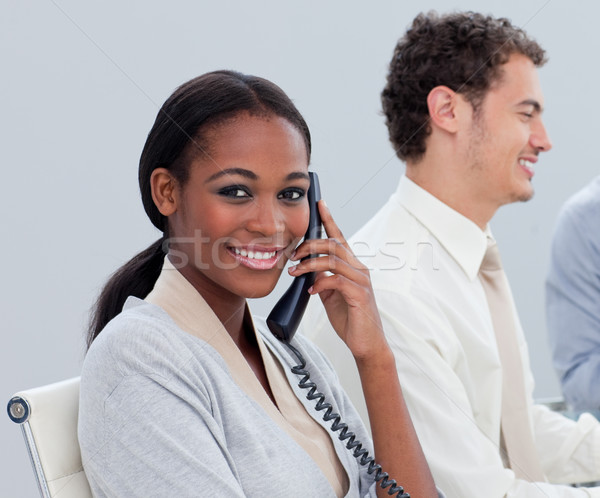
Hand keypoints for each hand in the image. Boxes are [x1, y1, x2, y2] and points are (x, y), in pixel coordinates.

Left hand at [289, 200, 386, 360]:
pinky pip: (337, 280)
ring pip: (333, 260)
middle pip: (334, 244)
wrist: (365, 343)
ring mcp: (361, 281)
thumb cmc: (349, 317)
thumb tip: (307, 268)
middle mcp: (359, 269)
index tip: (319, 203)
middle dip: (310, 245)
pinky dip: (320, 283)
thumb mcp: (330, 294)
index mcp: (352, 266)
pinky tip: (311, 291)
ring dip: (309, 264)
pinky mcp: (360, 295)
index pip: (340, 237)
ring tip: (295, 272)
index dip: (329, 219)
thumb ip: (322, 277)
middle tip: (293, 254)